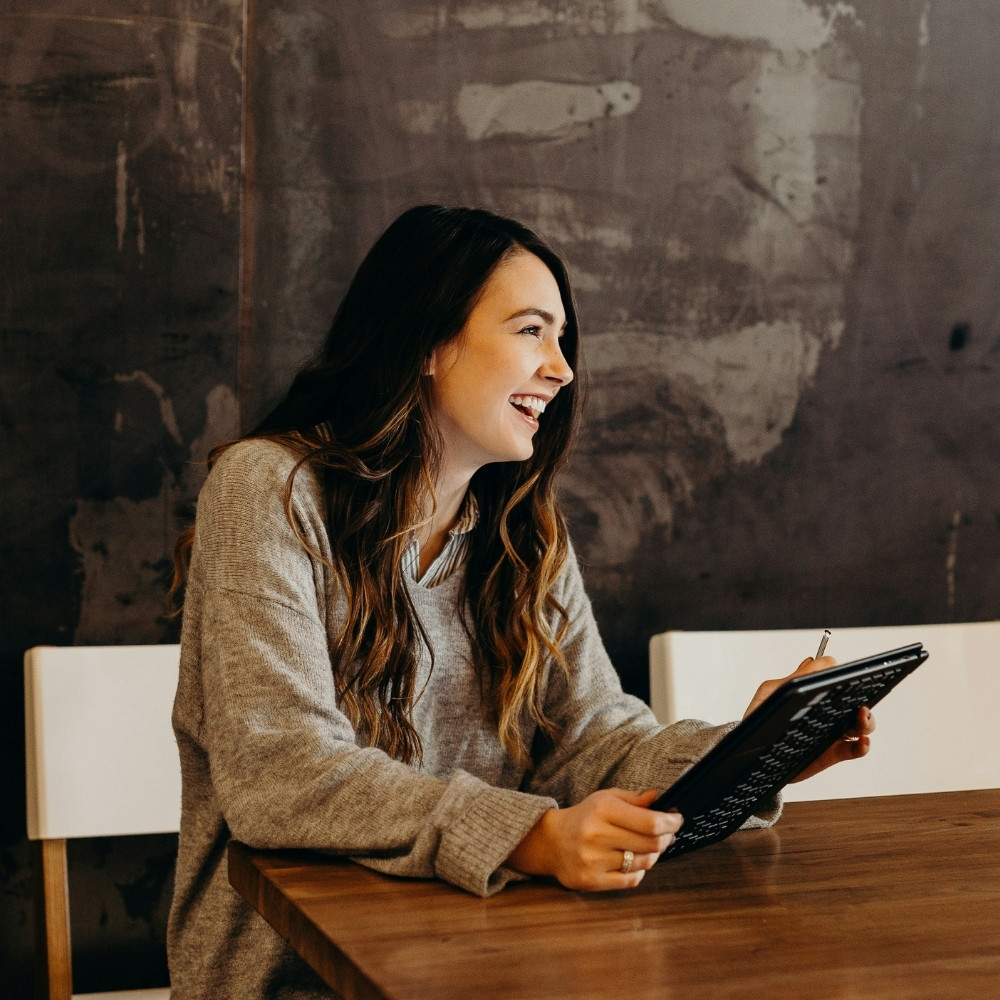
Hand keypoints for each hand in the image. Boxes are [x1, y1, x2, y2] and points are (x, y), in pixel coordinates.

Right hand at [505, 788, 682, 890]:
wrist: (551, 841)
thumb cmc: (584, 817)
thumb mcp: (605, 798)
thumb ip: (633, 799)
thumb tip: (658, 798)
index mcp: (602, 809)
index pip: (650, 822)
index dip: (671, 822)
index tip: (677, 820)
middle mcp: (597, 835)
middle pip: (651, 844)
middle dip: (666, 838)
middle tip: (668, 833)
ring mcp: (593, 860)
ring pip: (643, 863)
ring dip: (653, 855)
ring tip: (649, 847)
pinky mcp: (591, 881)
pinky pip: (631, 880)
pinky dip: (639, 871)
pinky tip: (634, 861)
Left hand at [744, 655, 876, 781]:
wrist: (749, 752)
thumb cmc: (758, 717)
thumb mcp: (770, 693)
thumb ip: (792, 679)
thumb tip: (813, 661)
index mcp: (812, 693)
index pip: (835, 680)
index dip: (843, 675)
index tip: (845, 676)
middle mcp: (826, 711)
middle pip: (854, 700)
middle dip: (863, 696)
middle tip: (858, 699)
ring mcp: (831, 732)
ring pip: (860, 724)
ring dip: (866, 720)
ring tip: (861, 716)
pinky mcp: (832, 753)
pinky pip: (855, 749)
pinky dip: (863, 746)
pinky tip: (862, 741)